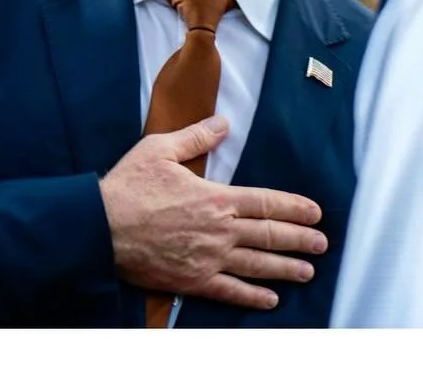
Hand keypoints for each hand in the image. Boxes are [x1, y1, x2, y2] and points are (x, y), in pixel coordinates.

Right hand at [98, 115, 327, 310]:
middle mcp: (218, 231)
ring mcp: (206, 259)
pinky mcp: (191, 281)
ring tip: (307, 271)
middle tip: (322, 244)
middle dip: (299, 239)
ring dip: (285, 269)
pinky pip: (228, 292)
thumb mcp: (162, 148)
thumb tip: (223, 123)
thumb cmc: (129, 187)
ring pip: (256, 267)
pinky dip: (251, 297)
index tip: (315, 212)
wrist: (99, 228)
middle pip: (268, 236)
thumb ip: (197, 136)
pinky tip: (269, 300)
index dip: (294, 208)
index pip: (265, 202)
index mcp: (215, 197)